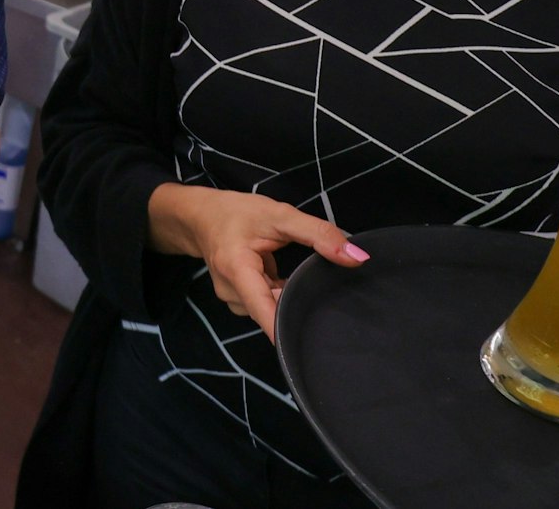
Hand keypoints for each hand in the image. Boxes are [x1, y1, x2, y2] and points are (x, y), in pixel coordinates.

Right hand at [152, 184, 367, 342]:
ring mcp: (233, 301)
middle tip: (323, 291)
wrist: (201, 218)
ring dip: (288, 298)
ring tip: (300, 279)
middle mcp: (232, 293)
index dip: (287, 330)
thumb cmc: (237, 213)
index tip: (312, 345)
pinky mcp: (238, 301)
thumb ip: (318, 234)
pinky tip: (286, 283)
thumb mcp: (279, 215)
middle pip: (272, 311)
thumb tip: (357, 258)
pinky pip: (265, 306)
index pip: (265, 311)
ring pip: (270, 310)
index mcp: (237, 270)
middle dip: (298, 305)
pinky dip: (279, 296)